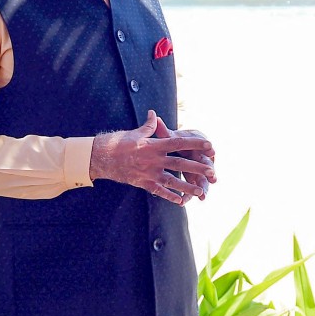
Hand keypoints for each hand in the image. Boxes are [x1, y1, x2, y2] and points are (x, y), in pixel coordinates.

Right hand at [90, 110, 215, 204]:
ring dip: (187, 186)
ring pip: (172, 181)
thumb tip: (154, 114)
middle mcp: (154, 159)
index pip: (179, 143)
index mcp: (154, 145)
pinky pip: (159, 191)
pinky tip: (181, 201)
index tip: (209, 145)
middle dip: (197, 167)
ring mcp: (149, 173)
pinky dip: (170, 196)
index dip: (195, 144)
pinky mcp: (143, 183)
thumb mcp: (136, 132)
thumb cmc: (120, 142)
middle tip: (212, 171)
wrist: (101, 157)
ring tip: (201, 191)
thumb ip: (150, 126)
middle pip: (180, 163)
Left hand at [157, 125, 216, 202]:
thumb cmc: (173, 140)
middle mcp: (199, 157)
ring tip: (203, 196)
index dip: (207, 148)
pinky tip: (184, 202)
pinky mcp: (191, 179)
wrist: (175, 148)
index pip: (203, 145)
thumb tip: (155, 117)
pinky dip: (187, 195)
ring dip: (202, 188)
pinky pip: (190, 188)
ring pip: (201, 180)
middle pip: (206, 165)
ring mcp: (196, 169)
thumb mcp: (168, 136)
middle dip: (209, 172)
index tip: (212, 150)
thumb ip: (163, 130)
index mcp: (196, 145)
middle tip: (213, 178)